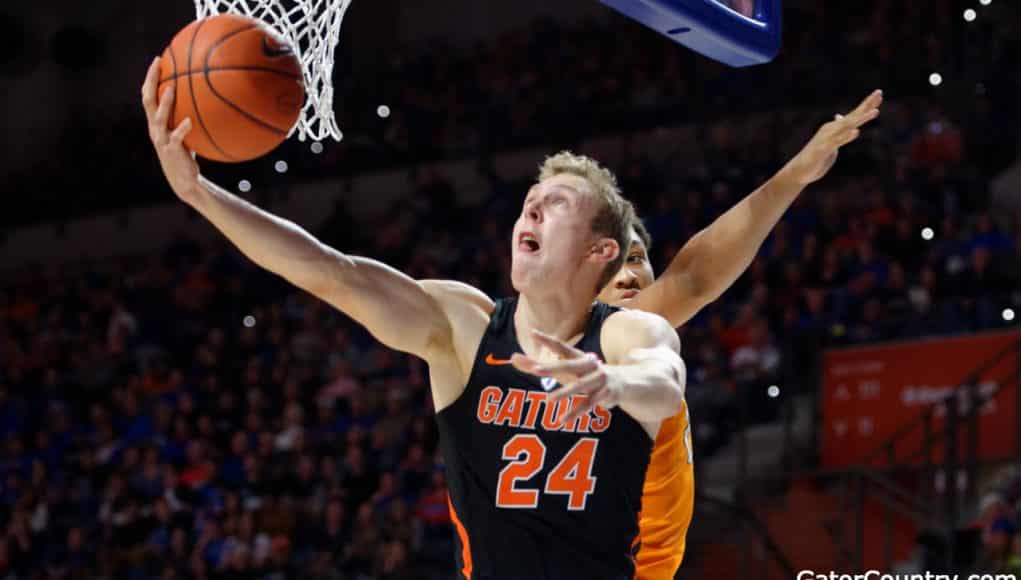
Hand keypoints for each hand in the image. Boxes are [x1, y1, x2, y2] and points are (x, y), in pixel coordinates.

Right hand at [141, 56, 200, 204]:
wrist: (184, 182)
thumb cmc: (187, 155)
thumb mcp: (186, 134)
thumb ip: (190, 118)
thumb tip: (208, 100)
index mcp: (156, 123)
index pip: (149, 96)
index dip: (151, 78)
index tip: (158, 59)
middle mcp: (155, 129)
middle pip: (148, 101)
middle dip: (152, 81)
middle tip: (159, 64)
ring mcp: (162, 140)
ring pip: (159, 117)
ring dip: (165, 103)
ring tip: (172, 88)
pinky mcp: (172, 152)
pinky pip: (176, 138)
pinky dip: (182, 128)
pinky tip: (189, 120)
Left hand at [511, 330, 622, 425]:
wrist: (625, 382)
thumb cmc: (586, 373)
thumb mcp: (565, 368)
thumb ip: (539, 364)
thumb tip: (512, 357)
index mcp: (578, 357)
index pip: (560, 346)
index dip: (547, 340)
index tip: (533, 333)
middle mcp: (588, 365)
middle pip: (569, 366)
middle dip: (552, 367)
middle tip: (535, 370)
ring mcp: (598, 379)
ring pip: (579, 387)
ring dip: (565, 393)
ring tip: (549, 400)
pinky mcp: (604, 394)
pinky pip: (588, 405)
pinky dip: (575, 412)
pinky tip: (562, 420)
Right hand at [780, 89, 882, 185]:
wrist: (799, 170)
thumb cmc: (815, 156)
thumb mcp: (830, 141)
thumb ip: (838, 130)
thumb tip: (840, 116)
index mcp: (835, 128)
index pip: (854, 114)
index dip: (866, 104)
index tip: (879, 94)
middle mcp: (831, 130)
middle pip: (853, 116)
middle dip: (867, 104)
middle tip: (879, 92)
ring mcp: (827, 139)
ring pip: (847, 126)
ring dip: (862, 119)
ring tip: (876, 112)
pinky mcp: (822, 150)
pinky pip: (837, 142)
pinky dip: (846, 136)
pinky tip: (856, 132)